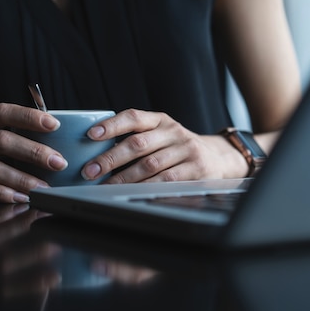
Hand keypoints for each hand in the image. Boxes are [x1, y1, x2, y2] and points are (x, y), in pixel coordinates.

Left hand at [80, 109, 246, 183]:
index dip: (111, 125)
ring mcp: (186, 150)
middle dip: (110, 158)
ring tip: (105, 186)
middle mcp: (174, 132)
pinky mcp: (196, 170)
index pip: (134, 117)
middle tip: (90, 171)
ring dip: (124, 178)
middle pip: (138, 144)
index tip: (91, 135)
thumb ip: (136, 138)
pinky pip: (167, 181)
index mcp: (161, 120)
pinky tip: (132, 193)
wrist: (219, 157)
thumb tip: (96, 154)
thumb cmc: (178, 148)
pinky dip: (146, 188)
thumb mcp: (161, 135)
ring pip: (150, 165)